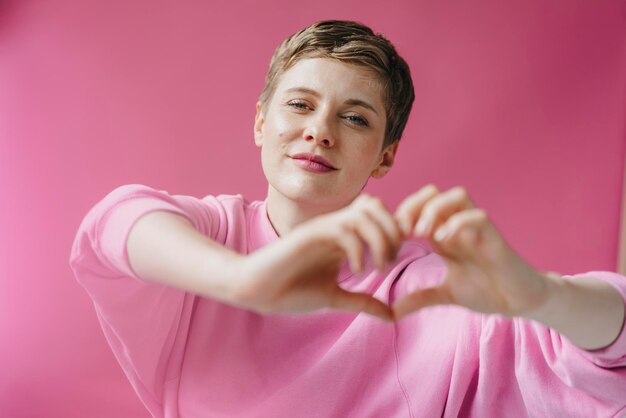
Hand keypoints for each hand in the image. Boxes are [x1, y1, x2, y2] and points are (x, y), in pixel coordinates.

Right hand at [237, 194, 402, 320]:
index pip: (378, 216)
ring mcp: (322, 228)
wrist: (257, 291)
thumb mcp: (335, 298)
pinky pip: (343, 229)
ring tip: (376, 267)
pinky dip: (358, 249)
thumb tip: (393, 315)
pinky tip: (355, 271)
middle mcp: (334, 227)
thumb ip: (363, 302)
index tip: (394, 262)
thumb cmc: (291, 292)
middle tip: (388, 262)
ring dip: (378, 238)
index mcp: (342, 237)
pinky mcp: (309, 234)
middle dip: (391, 231)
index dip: (394, 233)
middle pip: (376, 206)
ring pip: (363, 212)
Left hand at [393, 185, 549, 319]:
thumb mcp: (444, 295)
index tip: (390, 240)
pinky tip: (443, 241)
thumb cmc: (486, 291)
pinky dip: (456, 223)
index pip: (417, 207)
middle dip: (412, 206)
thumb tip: (392, 312)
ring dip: (434, 209)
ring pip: (456, 195)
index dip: (399, 216)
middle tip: (403, 233)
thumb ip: (419, 298)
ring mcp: (477, 229)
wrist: (519, 301)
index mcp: (443, 234)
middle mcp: (458, 226)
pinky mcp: (494, 237)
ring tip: (422, 233)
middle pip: (432, 193)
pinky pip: (477, 215)